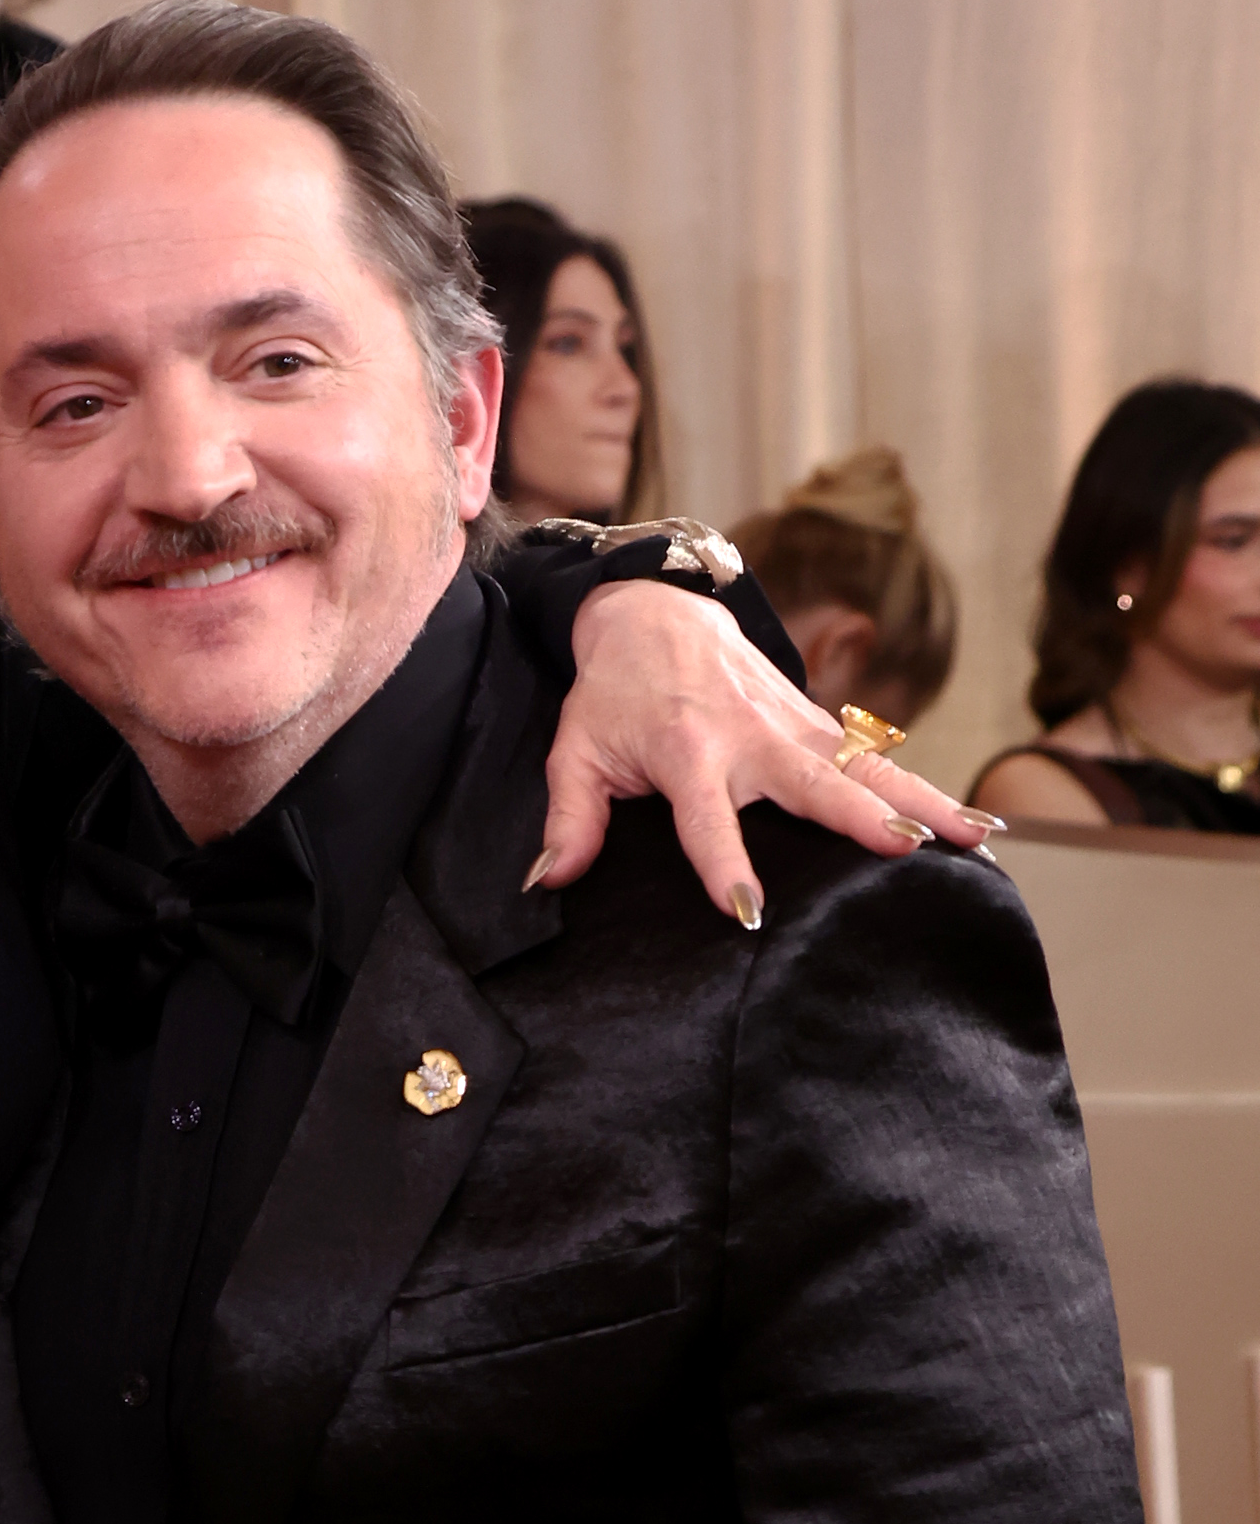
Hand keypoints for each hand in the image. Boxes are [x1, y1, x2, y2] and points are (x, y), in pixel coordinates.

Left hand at [538, 581, 1000, 919]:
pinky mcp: (819, 723)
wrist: (656, 612)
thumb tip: (548, 881)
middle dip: (859, 816)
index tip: (748, 911)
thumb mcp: (574, 751)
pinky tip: (975, 826)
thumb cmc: (613, 693)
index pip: (706, 820)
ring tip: (976, 839)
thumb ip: (569, 819)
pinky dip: (926, 790)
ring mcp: (795, 725)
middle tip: (904, 849)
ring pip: (868, 769)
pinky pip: (878, 761)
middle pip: (814, 783)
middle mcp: (752, 738)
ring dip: (923, 802)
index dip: (725, 864)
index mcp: (687, 752)